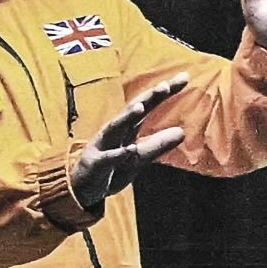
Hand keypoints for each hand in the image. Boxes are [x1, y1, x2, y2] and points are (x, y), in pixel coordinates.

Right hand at [70, 70, 194, 204]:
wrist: (82, 190)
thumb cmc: (111, 169)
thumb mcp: (138, 157)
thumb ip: (157, 144)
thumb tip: (181, 132)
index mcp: (127, 129)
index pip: (147, 106)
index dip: (163, 93)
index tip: (184, 77)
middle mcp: (114, 132)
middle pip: (132, 111)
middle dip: (147, 98)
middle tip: (165, 86)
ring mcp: (102, 146)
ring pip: (114, 128)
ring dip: (126, 117)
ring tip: (140, 107)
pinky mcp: (94, 164)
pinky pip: (107, 158)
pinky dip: (117, 154)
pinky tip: (129, 150)